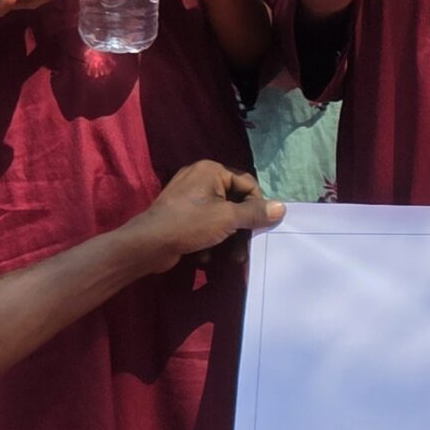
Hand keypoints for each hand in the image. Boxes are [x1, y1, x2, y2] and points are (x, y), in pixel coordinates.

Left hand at [124, 161, 284, 271]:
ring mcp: (188, 197)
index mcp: (211, 170)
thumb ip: (255, 213)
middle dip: (241, 228)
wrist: (148, 244)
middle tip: (246, 249)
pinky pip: (205, 223)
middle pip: (234, 202)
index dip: (257, 206)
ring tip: (230, 258)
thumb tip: (281, 207)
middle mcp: (200, 178)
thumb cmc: (190, 224)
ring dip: (228, 239)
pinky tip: (205, 255)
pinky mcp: (181, 215)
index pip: (247, 184)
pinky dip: (209, 239)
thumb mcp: (228, 218)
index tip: (261, 227)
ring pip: (221, 216)